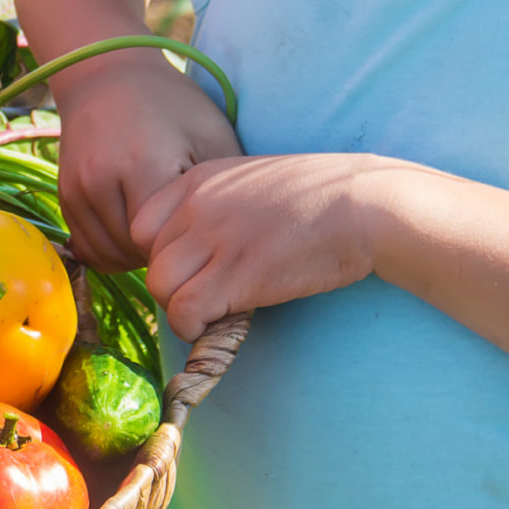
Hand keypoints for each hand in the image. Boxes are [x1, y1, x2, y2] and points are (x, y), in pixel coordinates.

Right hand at [55, 50, 242, 271]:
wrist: (107, 73)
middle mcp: (101, 181)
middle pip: (135, 252)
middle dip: (162, 254)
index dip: (187, 245)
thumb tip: (239, 235)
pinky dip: (112, 252)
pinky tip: (135, 239)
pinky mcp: (65, 195)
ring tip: (161, 238)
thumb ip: (223, 188)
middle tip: (186, 239)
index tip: (204, 234)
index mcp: (143, 166)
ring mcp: (77, 189)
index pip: (165, 240)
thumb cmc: (172, 103)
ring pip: (108, 255)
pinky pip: (87, 246)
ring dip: (136, 257)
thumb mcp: (212, 135)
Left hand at [128, 153, 404, 340]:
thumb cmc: (323, 195)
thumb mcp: (252, 181)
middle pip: (149, 260)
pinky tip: (221, 324)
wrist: (367, 203)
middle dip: (174, 284)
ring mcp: (214, 240)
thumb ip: (216, 204)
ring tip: (215, 311)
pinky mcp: (235, 277)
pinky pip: (184, 313)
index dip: (160, 253)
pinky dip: (195, 328)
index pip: (141, 224)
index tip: (190, 267)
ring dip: (182, 309)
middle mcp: (197, 206)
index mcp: (198, 179)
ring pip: (161, 288)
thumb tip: (195, 244)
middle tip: (207, 294)